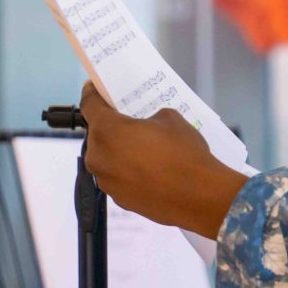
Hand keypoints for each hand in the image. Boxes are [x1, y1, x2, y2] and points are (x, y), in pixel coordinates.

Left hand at [80, 82, 247, 238]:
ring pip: (107, 158)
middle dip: (111, 127)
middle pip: (98, 135)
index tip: (95, 87)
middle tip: (131, 123)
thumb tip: (145, 129)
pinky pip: (119, 178)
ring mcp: (106, 182)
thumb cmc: (183, 151)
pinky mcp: (119, 200)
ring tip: (144, 151)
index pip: (89, 105)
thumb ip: (148, 119)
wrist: (198, 197)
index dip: (92, 92)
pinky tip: (151, 172)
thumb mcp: (170, 118)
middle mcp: (98, 157)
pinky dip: (129, 172)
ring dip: (120, 151)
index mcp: (107, 131)